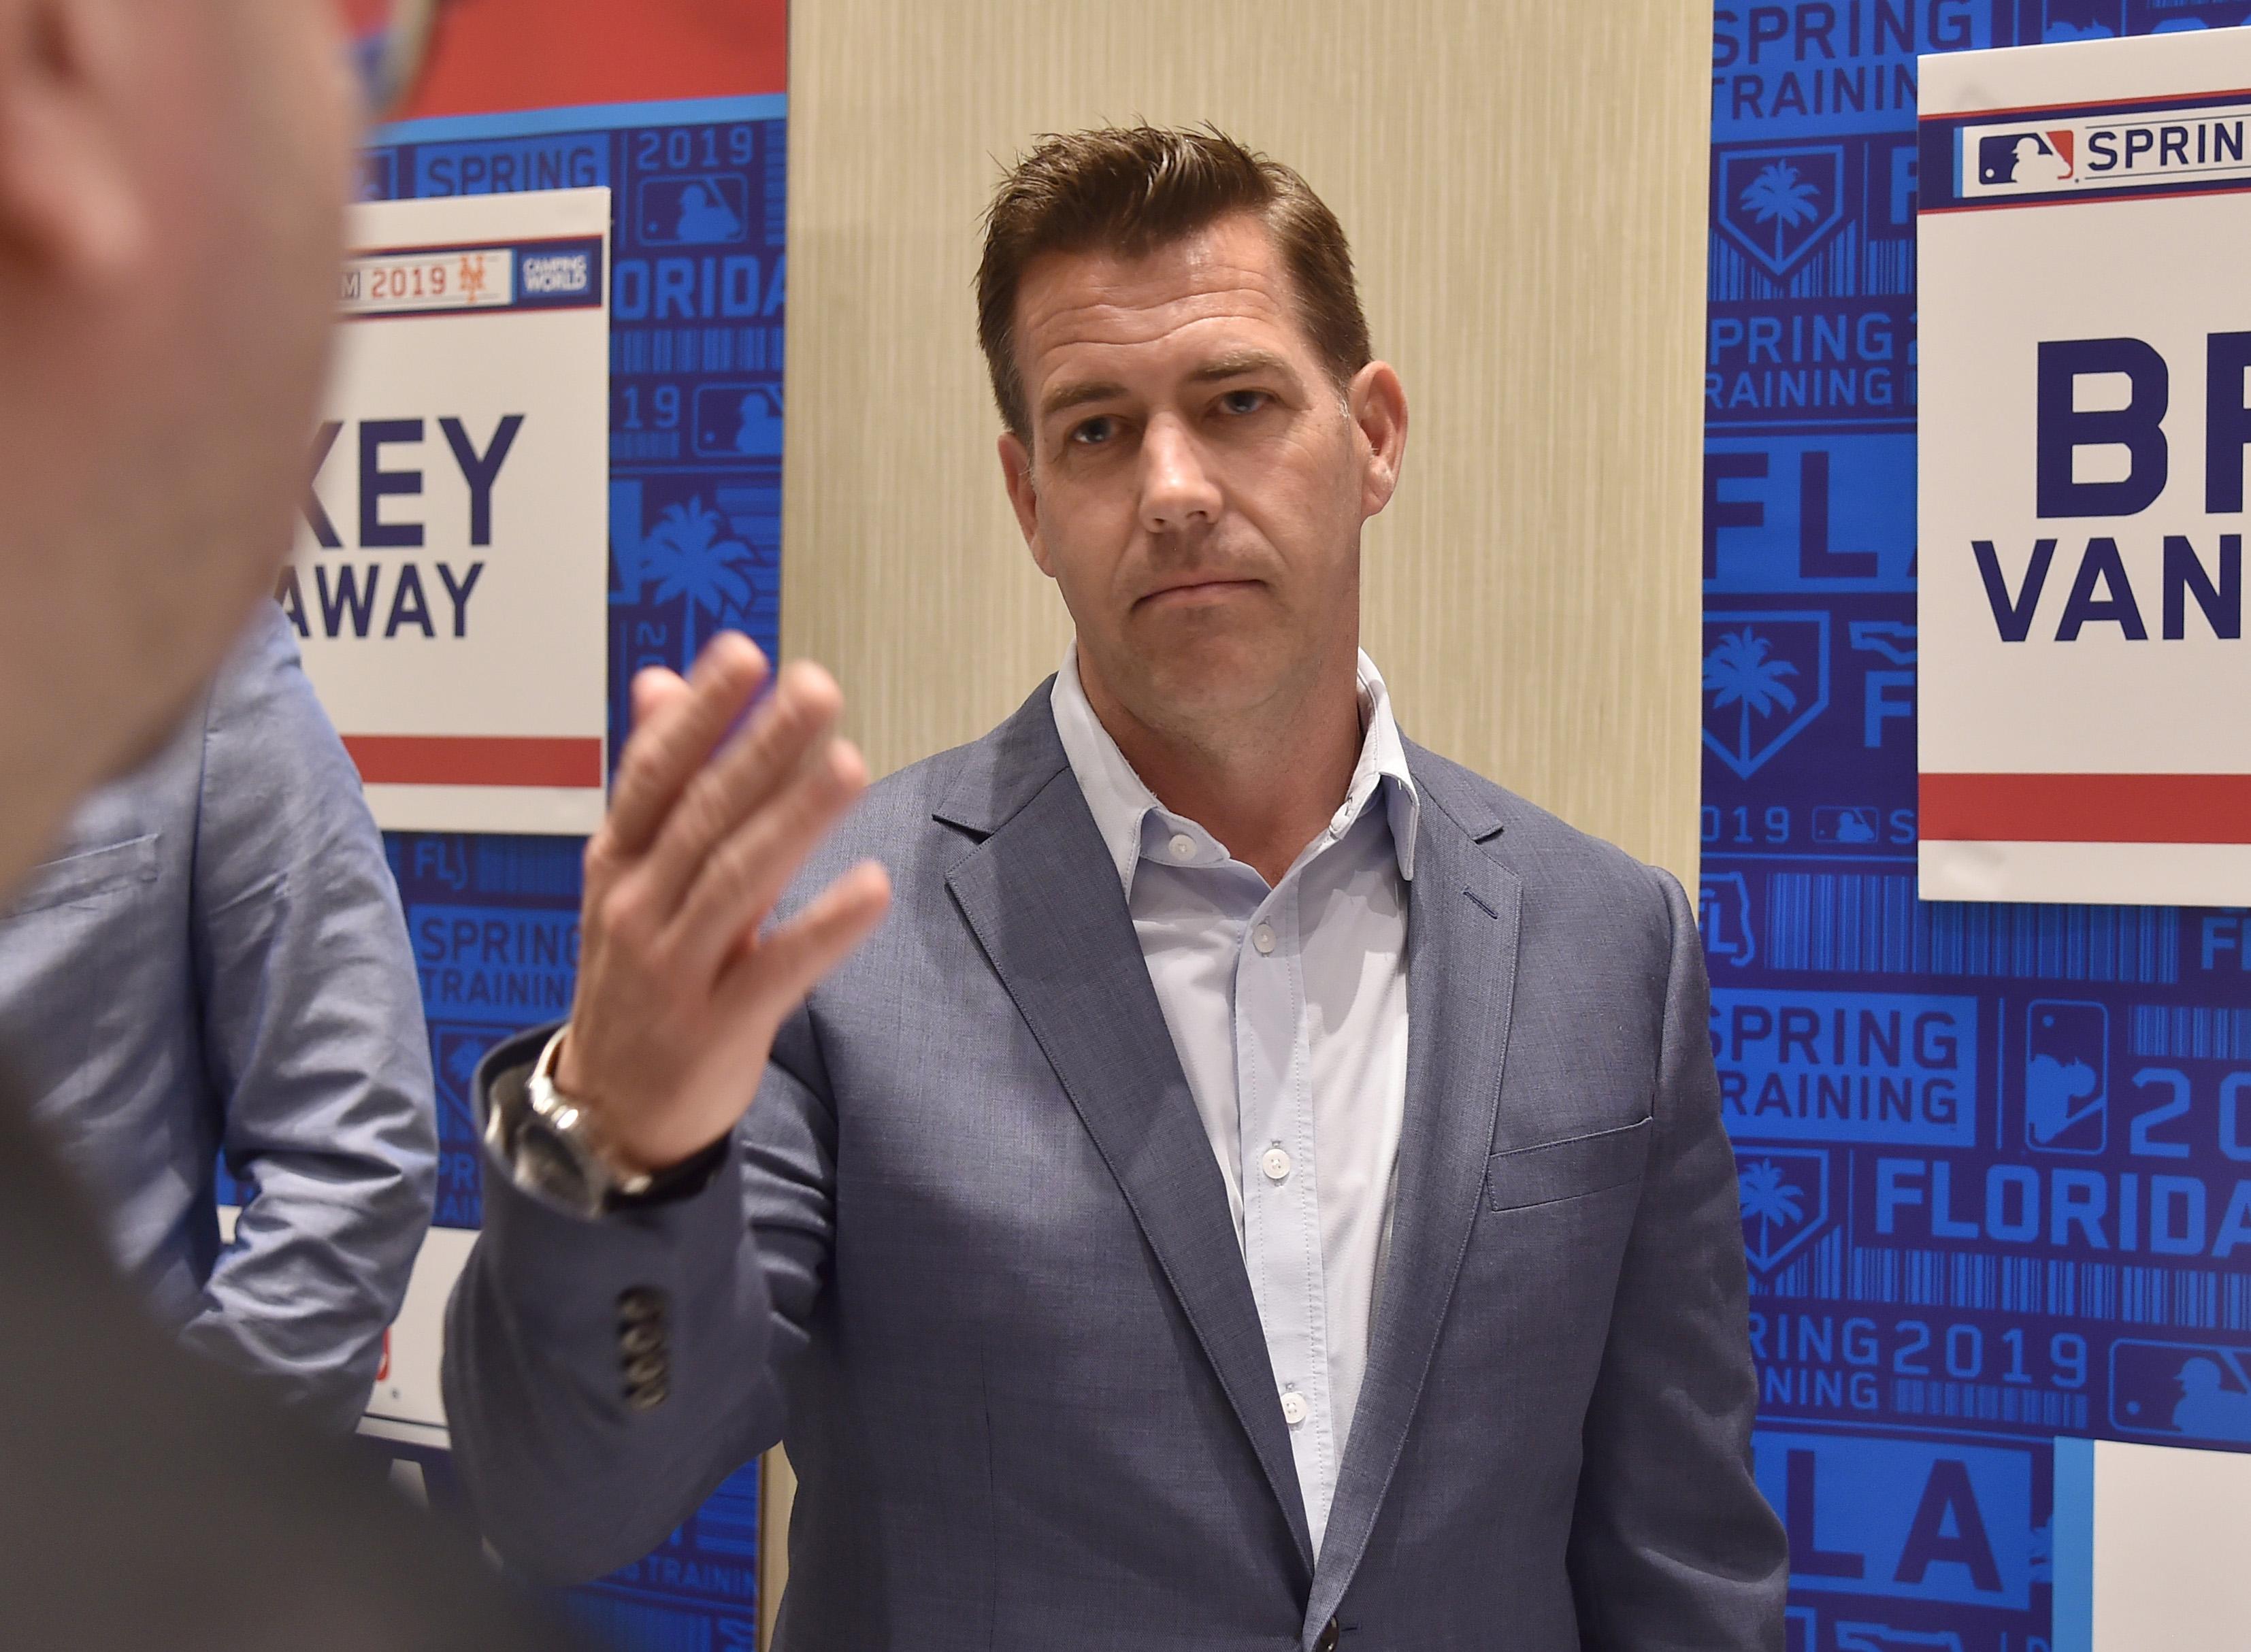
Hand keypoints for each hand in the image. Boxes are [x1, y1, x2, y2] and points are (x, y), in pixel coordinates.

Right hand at [555, 634, 891, 1172]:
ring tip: (848, 764)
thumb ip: (655, 778)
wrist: (610, 1112)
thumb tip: (659, 680)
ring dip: (795, 820)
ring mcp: (675, 969)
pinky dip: (824, 927)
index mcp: (618, 863)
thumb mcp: (627, 876)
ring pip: (738, 881)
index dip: (698, 714)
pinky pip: (777, 969)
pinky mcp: (719, 1025)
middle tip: (817, 688)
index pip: (655, 774)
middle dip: (761, 748)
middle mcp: (639, 908)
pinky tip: (872, 886)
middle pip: (705, 815)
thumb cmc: (635, 975)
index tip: (744, 654)